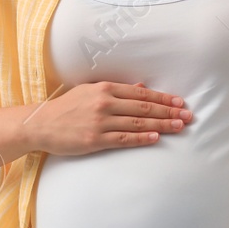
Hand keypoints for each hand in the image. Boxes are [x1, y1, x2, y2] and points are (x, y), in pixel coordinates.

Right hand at [31, 81, 193, 158]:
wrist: (41, 123)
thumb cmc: (67, 107)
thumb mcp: (91, 91)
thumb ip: (117, 90)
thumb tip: (141, 88)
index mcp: (105, 88)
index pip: (142, 94)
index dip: (163, 98)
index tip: (180, 102)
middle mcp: (105, 103)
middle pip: (144, 107)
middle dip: (169, 111)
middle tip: (188, 115)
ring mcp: (100, 122)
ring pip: (138, 123)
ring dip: (161, 125)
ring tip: (179, 126)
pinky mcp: (95, 139)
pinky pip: (124, 139)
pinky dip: (142, 138)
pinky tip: (156, 137)